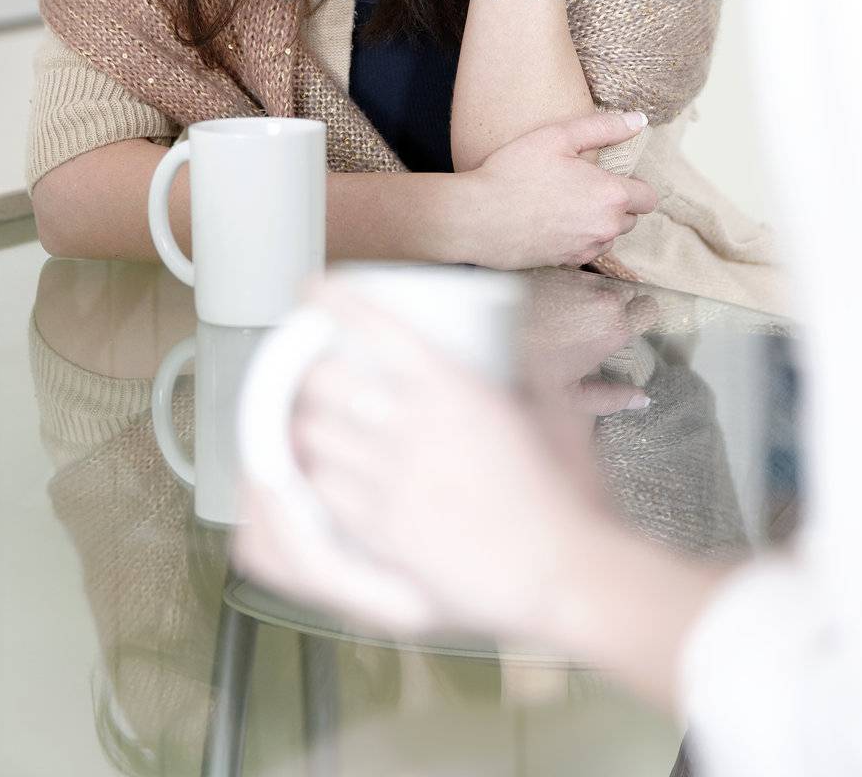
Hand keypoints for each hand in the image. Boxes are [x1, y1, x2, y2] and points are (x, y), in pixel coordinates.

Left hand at [233, 279, 619, 642]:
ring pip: (314, 438)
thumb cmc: (562, 494)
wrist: (561, 571)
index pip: (377, 327)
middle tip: (305, 369)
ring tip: (300, 421)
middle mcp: (417, 426)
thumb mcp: (548, 411)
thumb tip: (517, 353)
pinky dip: (307, 478)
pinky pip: (322, 493)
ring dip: (299, 425)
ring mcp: (394, 480)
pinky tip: (308, 474)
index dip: (334, 301)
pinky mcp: (383, 530)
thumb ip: (529, 378)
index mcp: (455, 386)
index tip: (313, 290)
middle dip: (305, 372)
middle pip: (325, 382)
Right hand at [454, 110, 657, 271]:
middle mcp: (606, 227)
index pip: (648, 197)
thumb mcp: (557, 137)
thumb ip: (604, 128)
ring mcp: (587, 248)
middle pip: (632, 218)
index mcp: (610, 195)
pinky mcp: (567, 263)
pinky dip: (579, 238)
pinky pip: (588, 250)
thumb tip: (639, 119)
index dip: (634, 184)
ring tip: (567, 204)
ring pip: (610, 235)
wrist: (477, 218)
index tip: (611, 176)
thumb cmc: (514, 173)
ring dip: (599, 222)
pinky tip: (554, 222)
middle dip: (617, 203)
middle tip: (584, 186)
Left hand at [522, 270, 660, 416]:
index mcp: (613, 327)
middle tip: (592, 332)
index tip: (626, 332)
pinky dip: (569, 289)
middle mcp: (601, 296)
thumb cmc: (526, 371)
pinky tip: (547, 310)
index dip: (640, 320)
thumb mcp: (570, 396)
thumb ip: (612, 397)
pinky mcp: (555, 269)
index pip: (651, 308)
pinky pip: (575, 276)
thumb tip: (642, 399)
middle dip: (617, 309)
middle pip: (626, 294)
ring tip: (565, 323)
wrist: (481, 335)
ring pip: (601, 283)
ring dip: (592, 299)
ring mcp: (577, 279)